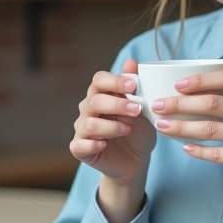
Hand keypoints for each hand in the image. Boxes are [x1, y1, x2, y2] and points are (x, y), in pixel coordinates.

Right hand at [70, 58, 155, 187]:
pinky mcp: (80, 149)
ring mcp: (82, 129)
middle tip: (137, 110)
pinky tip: (105, 144)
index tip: (133, 86)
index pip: (99, 80)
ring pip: (89, 124)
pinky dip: (92, 144)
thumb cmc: (138, 130)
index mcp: (101, 94)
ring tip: (128, 129)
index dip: (114, 81)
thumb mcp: (143, 109)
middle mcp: (88, 109)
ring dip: (111, 126)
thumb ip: (136, 87)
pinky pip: (79, 145)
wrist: (136, 160)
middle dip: (117, 104)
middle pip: (94, 100)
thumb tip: (131, 62)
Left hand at [151, 70, 222, 221]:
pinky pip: (217, 154)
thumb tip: (196, 91)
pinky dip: (197, 150)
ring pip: (211, 129)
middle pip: (213, 103)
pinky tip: (184, 147)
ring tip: (163, 126)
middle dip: (180, 104)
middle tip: (158, 106)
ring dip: (182, 127)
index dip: (199, 80)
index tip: (176, 85)